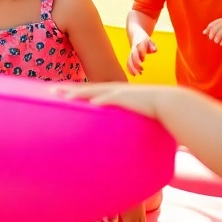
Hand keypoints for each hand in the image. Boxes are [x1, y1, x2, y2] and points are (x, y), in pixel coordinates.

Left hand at [57, 82, 171, 118]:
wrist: (169, 103)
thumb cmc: (150, 111)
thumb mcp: (130, 115)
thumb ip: (119, 120)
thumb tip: (111, 132)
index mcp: (112, 94)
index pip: (88, 92)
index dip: (73, 91)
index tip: (59, 92)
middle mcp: (113, 91)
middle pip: (86, 89)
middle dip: (69, 89)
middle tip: (51, 90)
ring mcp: (120, 94)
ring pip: (95, 92)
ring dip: (80, 94)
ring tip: (64, 97)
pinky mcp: (128, 99)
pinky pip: (112, 99)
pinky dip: (102, 101)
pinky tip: (92, 104)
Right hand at [127, 37, 156, 75]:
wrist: (134, 33)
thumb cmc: (144, 38)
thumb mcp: (150, 40)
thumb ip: (152, 46)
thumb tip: (154, 50)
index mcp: (139, 43)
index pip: (139, 48)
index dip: (140, 54)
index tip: (143, 60)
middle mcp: (134, 48)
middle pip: (132, 56)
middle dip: (135, 64)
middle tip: (140, 71)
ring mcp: (131, 52)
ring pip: (129, 60)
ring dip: (132, 68)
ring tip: (138, 74)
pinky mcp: (130, 56)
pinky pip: (128, 63)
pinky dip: (130, 69)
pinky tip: (134, 74)